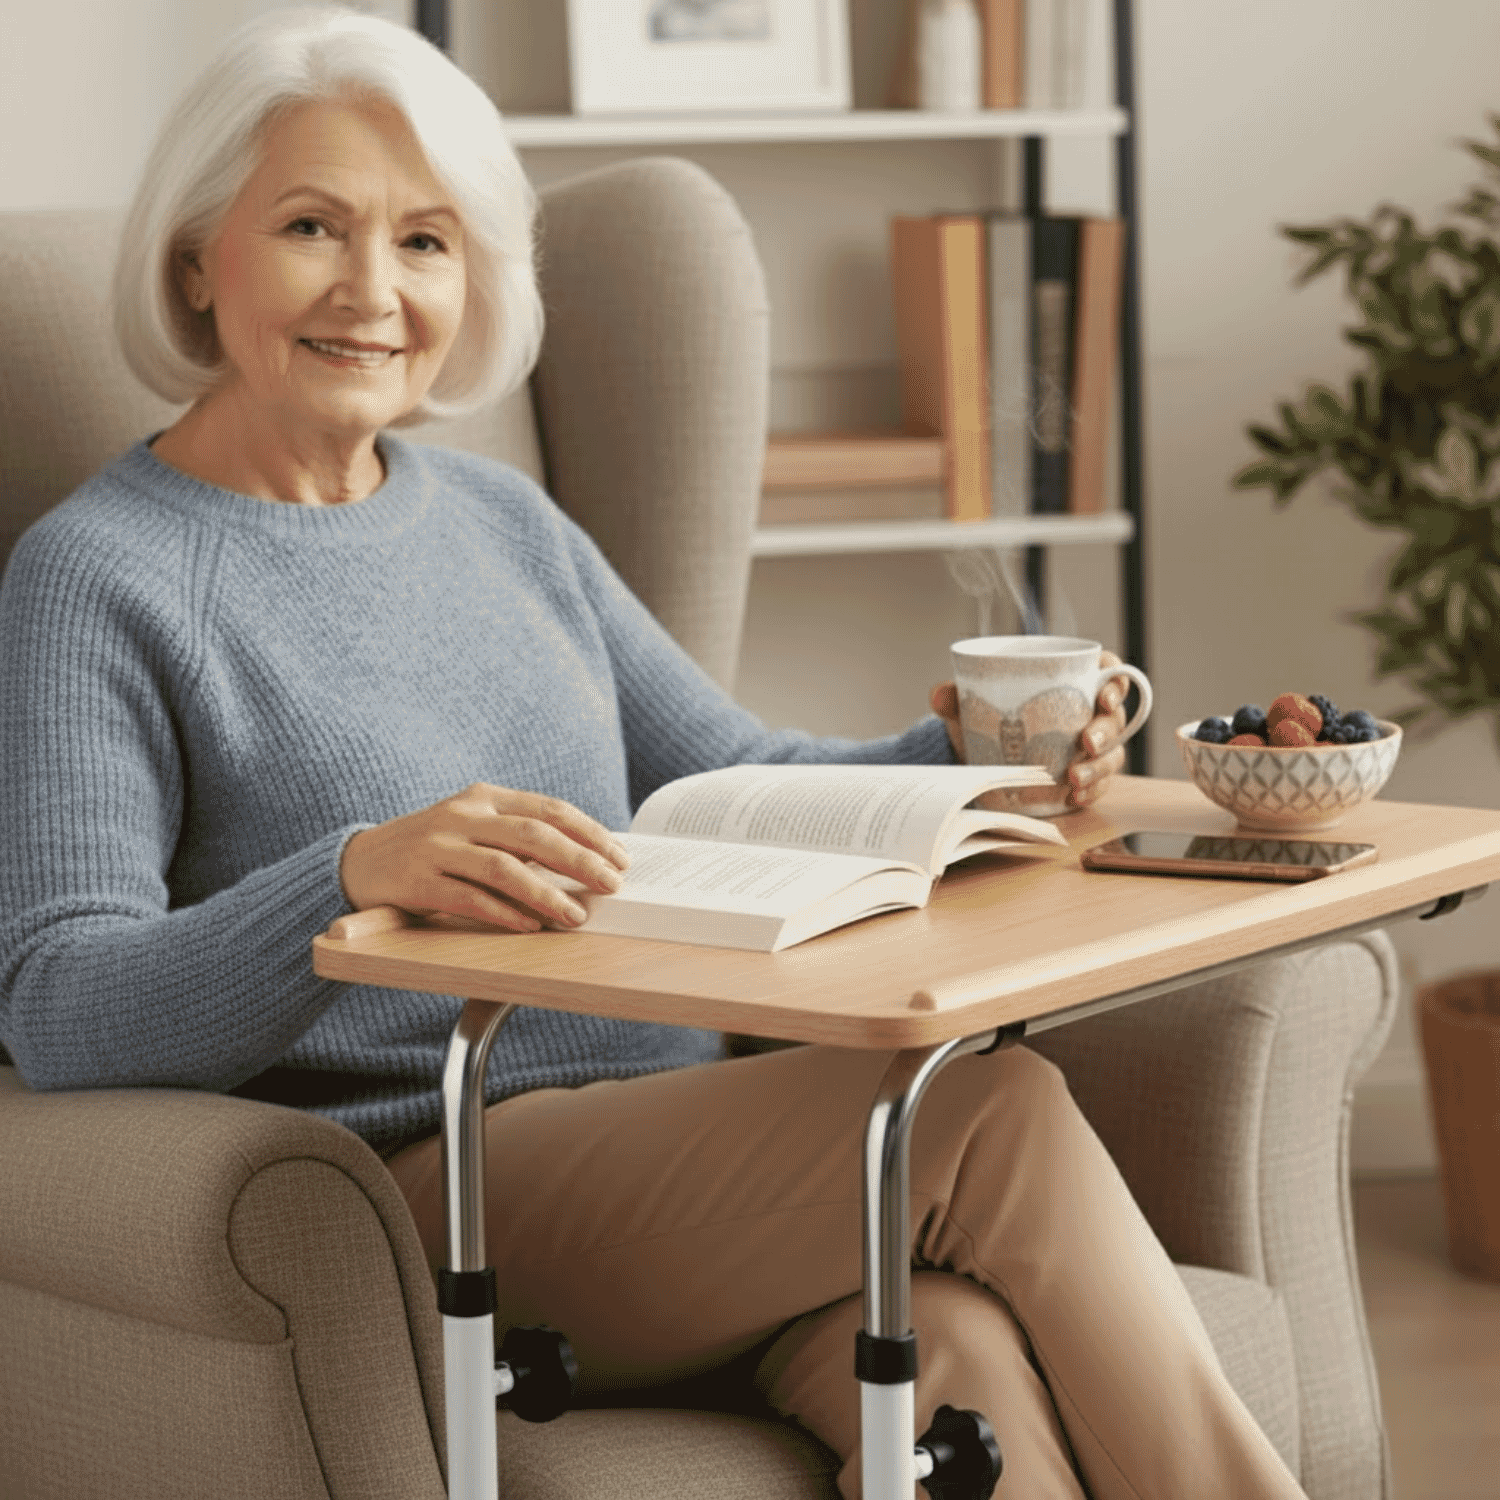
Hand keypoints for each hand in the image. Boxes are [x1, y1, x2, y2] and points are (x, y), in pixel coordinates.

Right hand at [339, 783, 629, 931]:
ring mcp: (437, 847)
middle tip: (611, 884)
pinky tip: (530, 925)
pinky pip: (468, 898)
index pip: (548, 809)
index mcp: (484, 797)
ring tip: (576, 915)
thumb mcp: (475, 828)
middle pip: (533, 835)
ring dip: (546, 894)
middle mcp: (462, 815)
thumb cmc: (434, 848)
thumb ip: (519, 838)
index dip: (589, 833)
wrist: (359, 861)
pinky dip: (504, 913)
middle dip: (580, 861)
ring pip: (504, 868)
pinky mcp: (416, 881)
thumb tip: (583, 862)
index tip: (619, 857)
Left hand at [929, 650, 1129, 809]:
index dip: (1117, 683)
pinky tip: (1076, 797)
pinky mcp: (1085, 775)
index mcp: (1074, 681)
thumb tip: (939, 695)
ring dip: (1099, 767)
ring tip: (1074, 778)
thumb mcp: (973, 702)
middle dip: (1107, 731)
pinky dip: (1091, 791)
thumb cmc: (989, 714)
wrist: (980, 751)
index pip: (1109, 673)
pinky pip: (1099, 784)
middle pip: (1115, 718)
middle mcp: (1090, 713)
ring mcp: (1092, 747)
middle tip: (1087, 742)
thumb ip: (957, 695)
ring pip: (1111, 755)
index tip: (1104, 696)